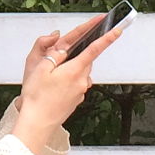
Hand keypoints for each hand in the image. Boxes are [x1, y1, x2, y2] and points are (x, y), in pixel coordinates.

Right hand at [12, 15, 122, 154]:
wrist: (37, 123)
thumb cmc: (37, 98)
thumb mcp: (40, 68)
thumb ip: (55, 55)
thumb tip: (63, 49)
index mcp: (74, 70)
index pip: (94, 50)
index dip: (107, 38)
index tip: (116, 31)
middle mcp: (81, 81)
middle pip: (86, 61)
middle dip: (77, 56)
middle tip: (59, 59)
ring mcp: (80, 92)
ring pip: (80, 73)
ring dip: (72, 70)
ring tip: (52, 77)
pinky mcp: (76, 100)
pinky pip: (76, 85)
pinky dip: (69, 82)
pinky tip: (55, 88)